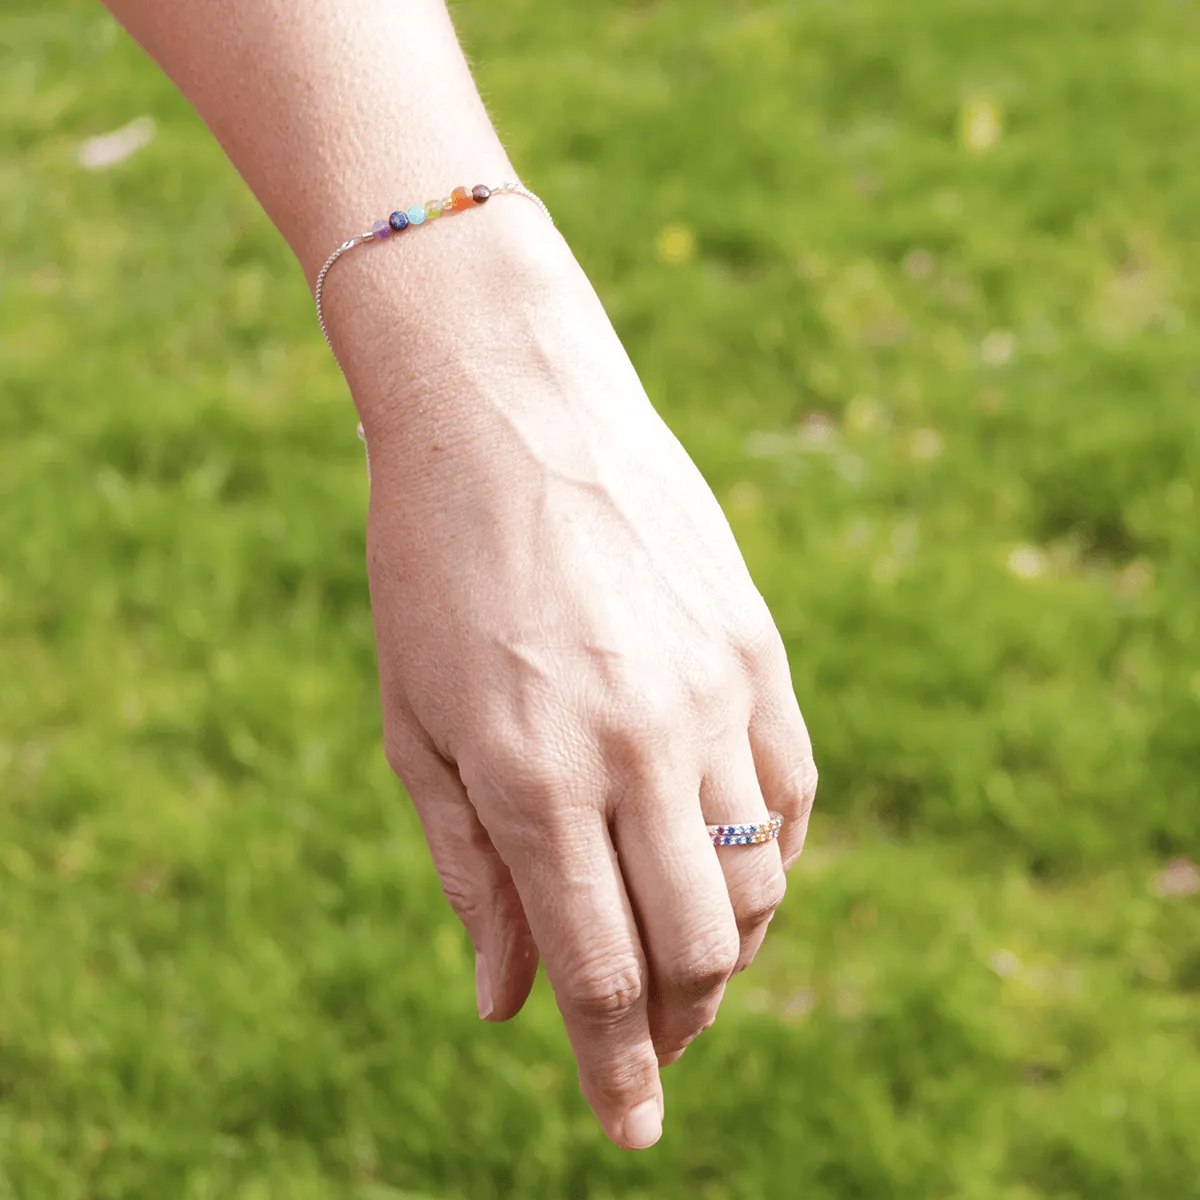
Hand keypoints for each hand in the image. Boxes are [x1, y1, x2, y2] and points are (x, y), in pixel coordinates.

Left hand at [339, 212, 817, 1150]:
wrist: (512, 412)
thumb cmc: (432, 568)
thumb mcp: (416, 724)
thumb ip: (470, 872)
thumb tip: (504, 1007)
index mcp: (528, 774)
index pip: (592, 970)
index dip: (611, 1067)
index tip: (627, 1128)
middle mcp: (634, 746)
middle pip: (694, 947)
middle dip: (673, 1021)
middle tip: (646, 1039)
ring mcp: (709, 694)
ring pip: (757, 882)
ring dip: (728, 950)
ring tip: (687, 963)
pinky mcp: (755, 650)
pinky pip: (792, 795)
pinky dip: (772, 861)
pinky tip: (736, 873)